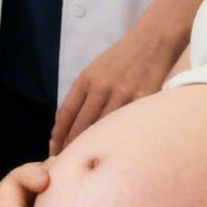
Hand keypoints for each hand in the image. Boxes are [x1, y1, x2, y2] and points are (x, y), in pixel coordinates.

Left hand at [50, 22, 177, 153]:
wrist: (152, 40)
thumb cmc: (122, 58)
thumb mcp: (96, 70)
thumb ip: (84, 95)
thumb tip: (69, 125)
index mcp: (86, 79)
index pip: (65, 114)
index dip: (58, 136)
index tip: (54, 151)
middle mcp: (102, 87)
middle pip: (81, 126)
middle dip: (72, 148)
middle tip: (68, 165)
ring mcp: (124, 94)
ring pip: (103, 130)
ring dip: (94, 149)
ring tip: (88, 165)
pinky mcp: (144, 100)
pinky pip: (127, 126)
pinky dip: (119, 141)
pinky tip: (115, 152)